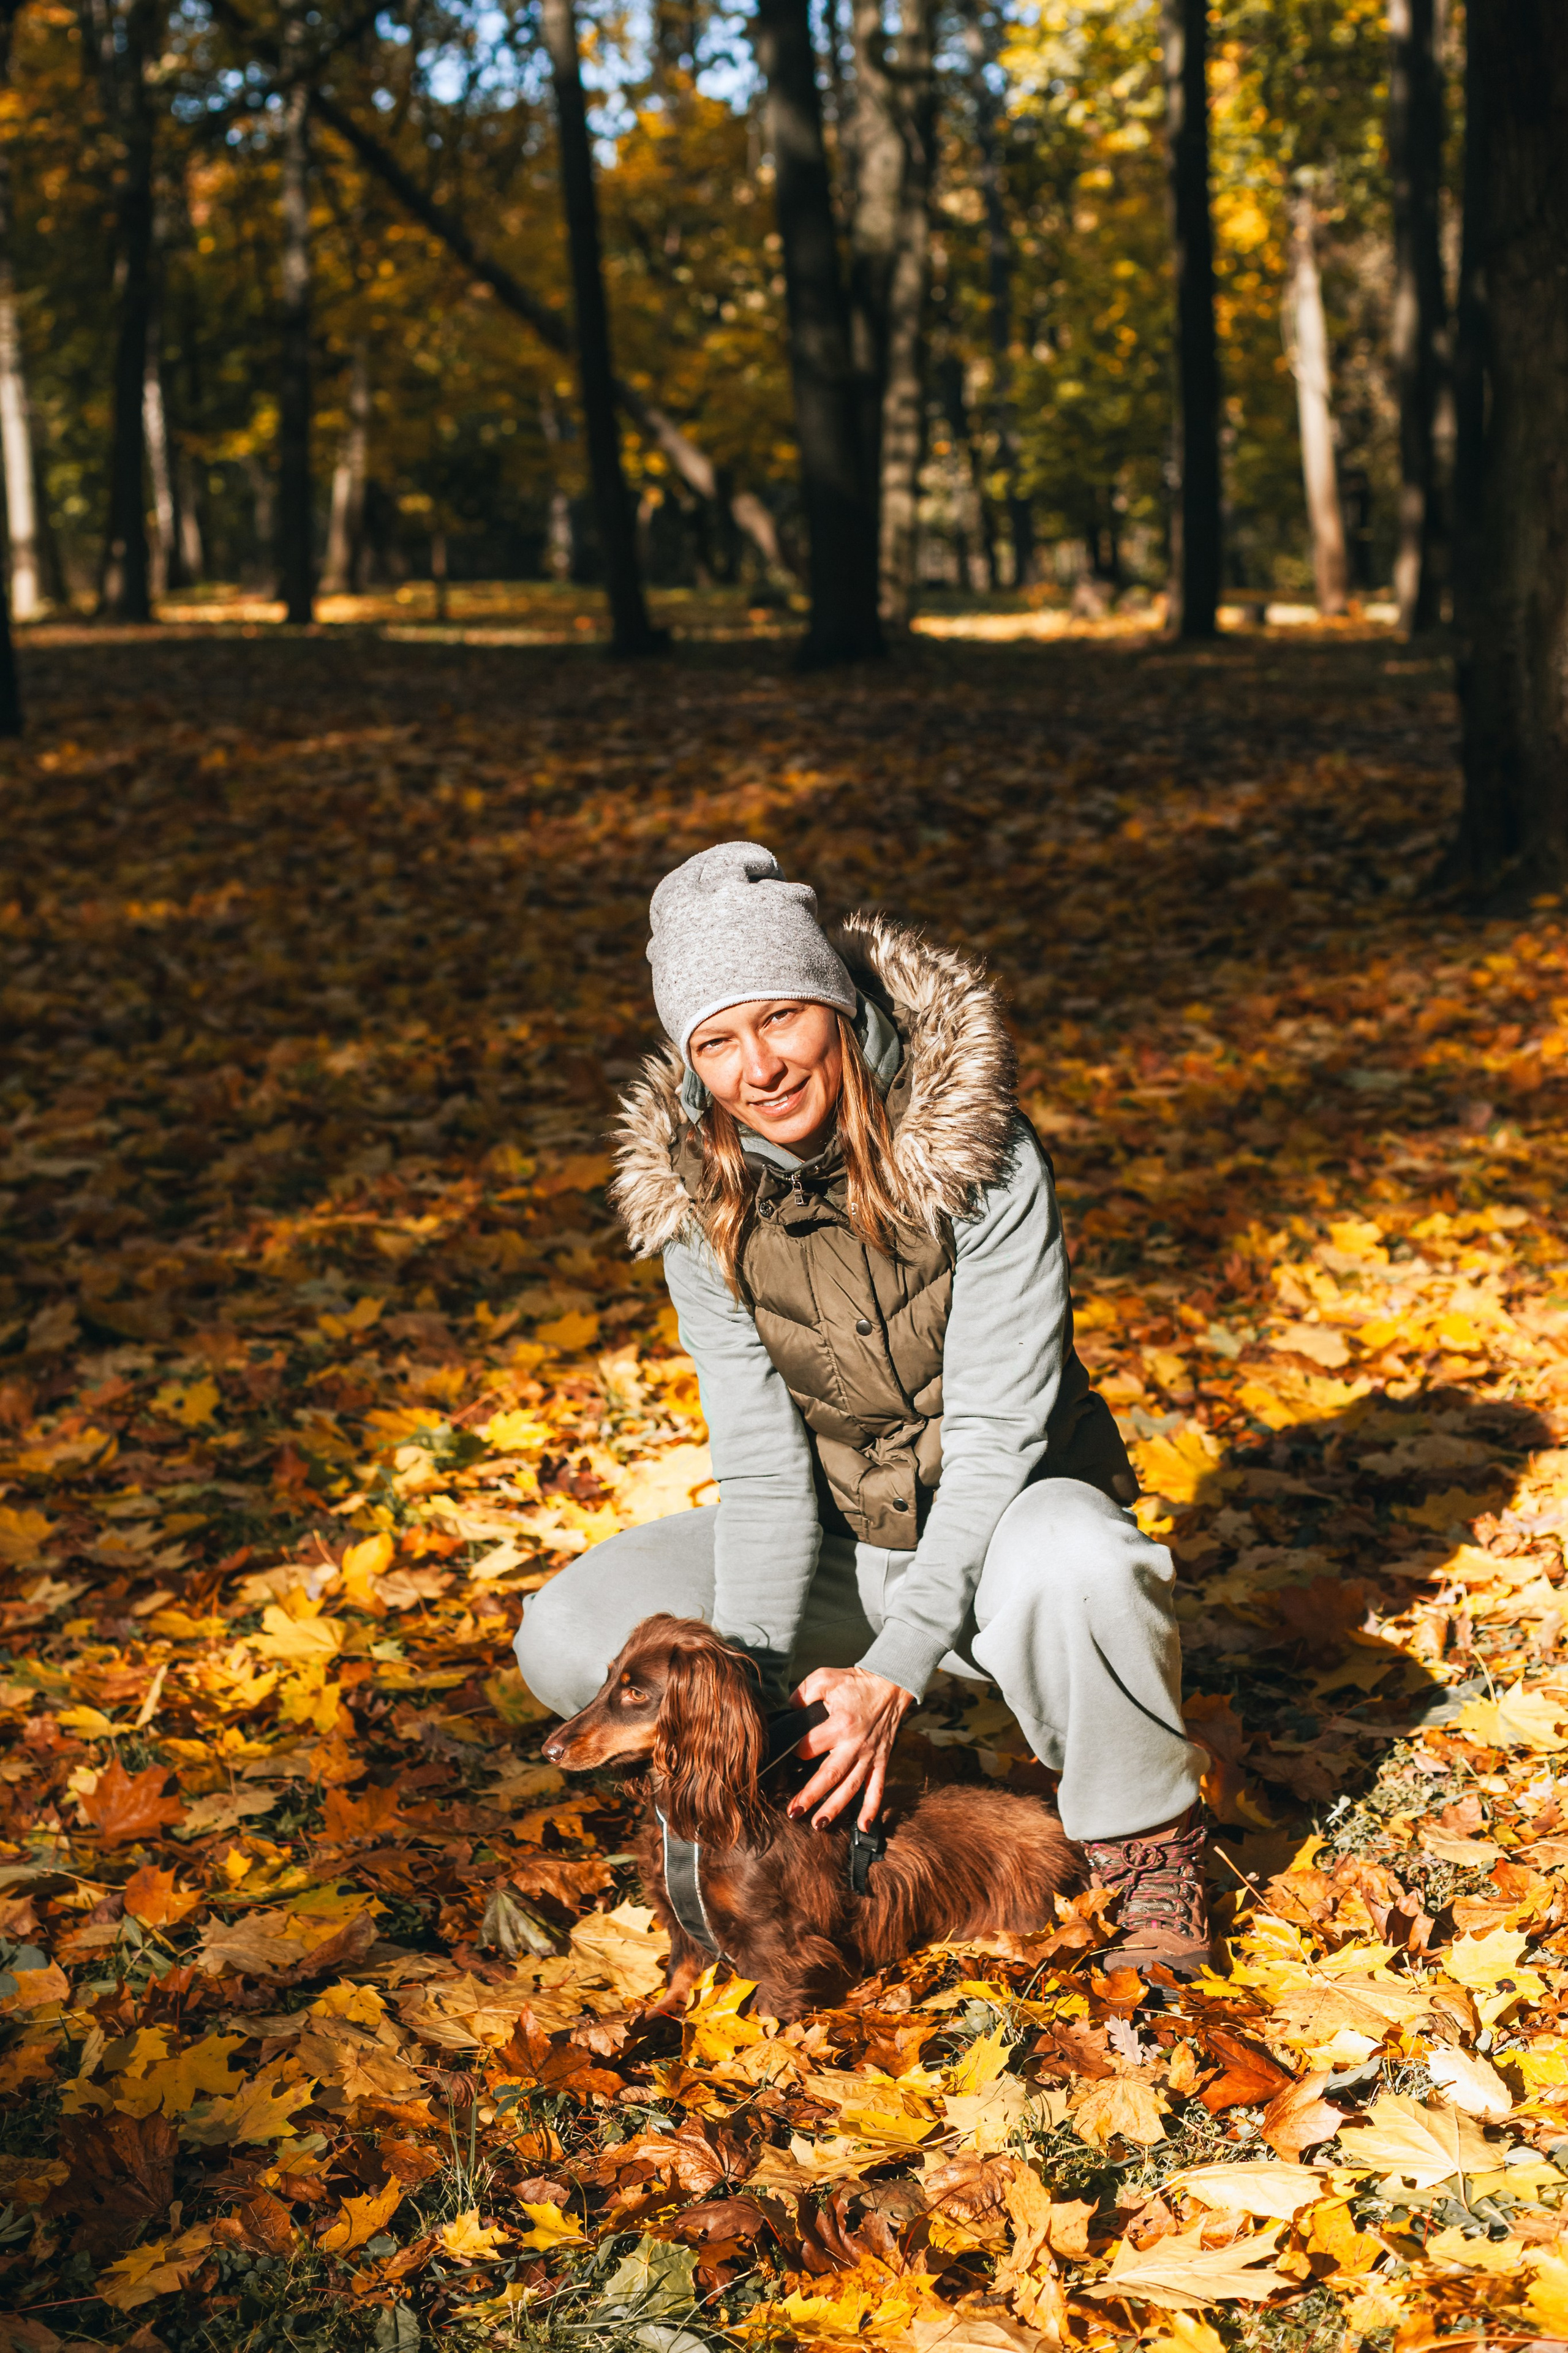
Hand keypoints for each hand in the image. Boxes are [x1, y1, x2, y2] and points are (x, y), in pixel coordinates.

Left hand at [786, 1664, 912, 1831]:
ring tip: (819, 1824)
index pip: (810, 1746)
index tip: (786, 1757)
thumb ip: (802, 1694)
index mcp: (840, 1723)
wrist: (891, 1684)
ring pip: (851, 1787)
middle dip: (810, 1796)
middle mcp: (855, 1744)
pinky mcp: (882, 1761)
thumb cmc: (855, 1682)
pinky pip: (877, 1789)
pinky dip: (872, 1809)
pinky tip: (863, 1827)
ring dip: (835, 1808)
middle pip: (829, 1775)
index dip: (796, 1751)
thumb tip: (788, 1711)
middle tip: (793, 1813)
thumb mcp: (825, 1678)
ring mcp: (870, 1755)